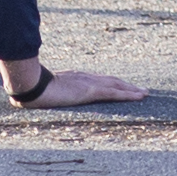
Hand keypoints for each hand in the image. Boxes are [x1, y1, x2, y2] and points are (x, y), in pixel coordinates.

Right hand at [8, 58, 141, 105]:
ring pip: (117, 85)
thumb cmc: (33, 88)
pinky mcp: (91, 91)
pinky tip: (139, 96)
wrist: (32, 85)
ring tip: (144, 94)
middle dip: (126, 86)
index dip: (112, 84)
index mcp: (76, 78)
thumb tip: (41, 96)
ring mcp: (89, 84)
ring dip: (132, 90)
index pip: (98, 81)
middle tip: (140, 90)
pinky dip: (129, 94)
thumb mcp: (45, 90)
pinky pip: (114, 93)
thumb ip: (49, 91)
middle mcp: (86, 78)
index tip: (121, 87)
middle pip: (112, 81)